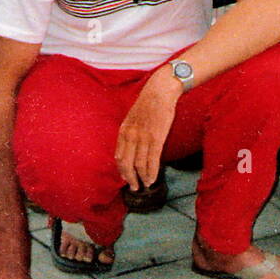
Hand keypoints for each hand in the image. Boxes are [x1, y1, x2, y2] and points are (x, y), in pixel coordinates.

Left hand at [115, 68, 180, 190]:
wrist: (160, 91)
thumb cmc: (149, 102)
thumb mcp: (133, 117)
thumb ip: (130, 132)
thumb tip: (132, 146)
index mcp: (124, 131)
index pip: (118, 157)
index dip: (122, 170)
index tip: (127, 178)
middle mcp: (131, 136)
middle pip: (126, 164)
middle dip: (130, 179)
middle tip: (135, 188)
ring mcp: (143, 137)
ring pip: (139, 165)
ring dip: (142, 178)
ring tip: (145, 185)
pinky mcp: (156, 137)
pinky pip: (152, 160)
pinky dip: (151, 172)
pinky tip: (153, 179)